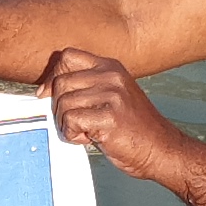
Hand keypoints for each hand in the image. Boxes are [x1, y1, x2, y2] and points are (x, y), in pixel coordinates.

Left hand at [41, 50, 186, 179]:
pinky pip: (71, 121)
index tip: (49, 96)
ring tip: (87, 131)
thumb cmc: (132, 128)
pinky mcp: (110, 117)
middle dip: (58, 107)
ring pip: (63, 103)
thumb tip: (45, 90)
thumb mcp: (112, 96)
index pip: (67, 56)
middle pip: (61, 82)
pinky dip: (73, 135)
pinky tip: (91, 139)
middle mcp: (112, 76)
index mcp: (111, 67)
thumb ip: (86, 86)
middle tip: (75, 122)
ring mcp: (113, 95)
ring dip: (67, 124)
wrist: (160, 149)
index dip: (52, 77)